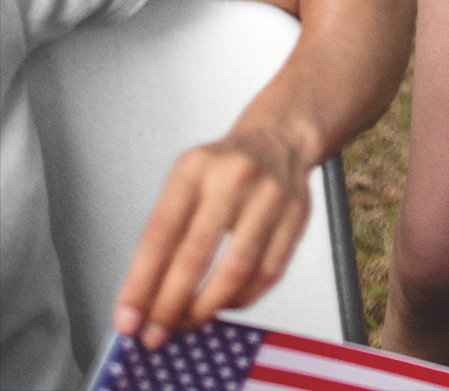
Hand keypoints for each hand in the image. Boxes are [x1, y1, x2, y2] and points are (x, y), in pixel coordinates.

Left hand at [111, 125, 312, 347]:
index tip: (126, 320)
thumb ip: (165, 235)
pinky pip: (268, 273)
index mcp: (195, 168)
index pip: (160, 234)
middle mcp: (233, 177)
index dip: (140, 284)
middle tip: (154, 334)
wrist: (279, 139)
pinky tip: (224, 303)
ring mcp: (270, 195)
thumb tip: (141, 301)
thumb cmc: (222, 170)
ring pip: (236, 270)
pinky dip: (241, 299)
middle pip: (195, 255)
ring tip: (188, 322)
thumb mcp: (185, 182)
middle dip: (169, 305)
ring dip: (206, 308)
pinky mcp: (297, 215)